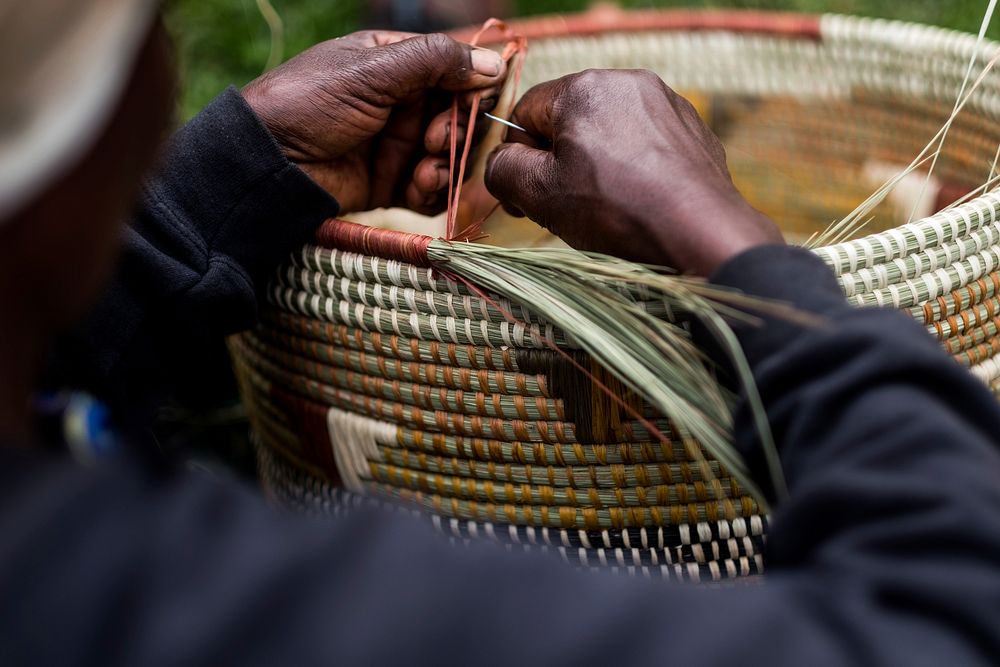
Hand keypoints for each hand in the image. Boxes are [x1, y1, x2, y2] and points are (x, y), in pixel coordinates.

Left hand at [243, 31, 506, 213]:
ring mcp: (398, 146)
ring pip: (451, 156)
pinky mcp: (392, 184)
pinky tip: (417, 188)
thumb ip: (436, 61)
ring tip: (424, 171)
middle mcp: (402, 104)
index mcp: (397, 65)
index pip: (456, 72)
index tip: (468, 105)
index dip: (471, 90)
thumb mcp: (373, 70)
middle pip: (460, 118)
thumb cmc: (310, 103)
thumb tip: (496, 63)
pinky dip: (434, 191)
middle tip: (432, 142)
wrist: (268, 164)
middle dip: (456, 132)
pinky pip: (432, 189)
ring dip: (447, 165)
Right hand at [484, 69, 782, 274]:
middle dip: (559, 162)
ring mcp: (666, 104)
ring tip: (605, 209)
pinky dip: (633, 170)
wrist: (700, 234)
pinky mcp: (693, 130)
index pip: (526, 113)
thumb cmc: (616, 211)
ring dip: (596, 166)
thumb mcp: (540, 195)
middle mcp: (628, 82)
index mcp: (584, 87)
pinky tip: (638, 203)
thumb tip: (501, 163)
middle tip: (564, 208)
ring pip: (609, 133)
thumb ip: (503, 170)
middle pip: (570, 120)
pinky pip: (645, 145)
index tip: (525, 197)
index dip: (517, 156)